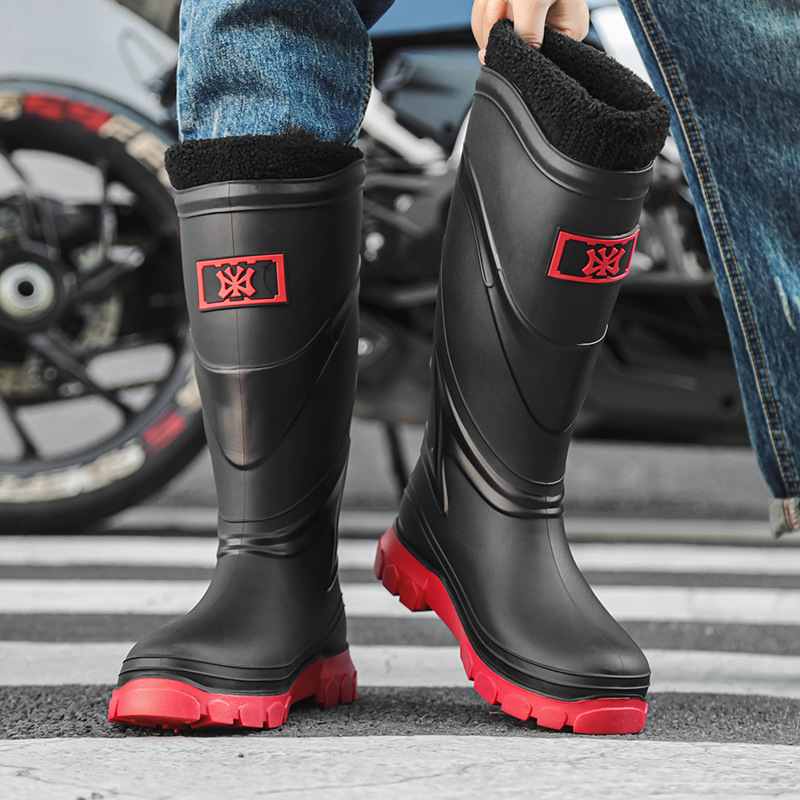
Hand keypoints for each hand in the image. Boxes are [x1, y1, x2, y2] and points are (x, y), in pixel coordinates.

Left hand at [472, 0, 589, 60]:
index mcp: (567, 34)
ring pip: (494, 37)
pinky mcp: (514, 14)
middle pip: (510, 49)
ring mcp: (530, 23)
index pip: (533, 59)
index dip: (512, 46)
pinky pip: (488, 24)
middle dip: (496, 24)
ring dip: (487, 13)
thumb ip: (524, 35)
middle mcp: (549, 32)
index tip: (504, 26)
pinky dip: (485, 7)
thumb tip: (504, 65)